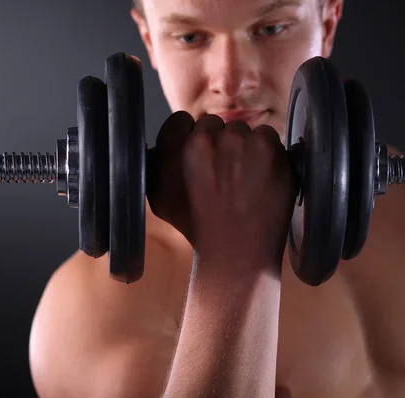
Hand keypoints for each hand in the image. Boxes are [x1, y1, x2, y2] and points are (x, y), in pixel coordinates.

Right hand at [147, 111, 296, 268]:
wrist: (235, 250)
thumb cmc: (196, 226)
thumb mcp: (159, 198)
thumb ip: (156, 165)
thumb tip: (158, 146)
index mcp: (174, 148)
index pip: (180, 120)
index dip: (190, 137)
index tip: (199, 155)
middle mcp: (204, 140)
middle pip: (213, 124)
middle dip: (217, 143)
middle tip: (223, 172)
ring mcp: (239, 142)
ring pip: (241, 131)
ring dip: (242, 148)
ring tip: (242, 180)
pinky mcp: (268, 148)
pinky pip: (267, 136)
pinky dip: (266, 154)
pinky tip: (259, 178)